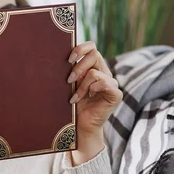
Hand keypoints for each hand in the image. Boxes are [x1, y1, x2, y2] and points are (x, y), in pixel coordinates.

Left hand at [67, 42, 122, 164]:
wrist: (80, 127)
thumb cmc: (73, 107)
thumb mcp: (70, 85)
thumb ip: (71, 71)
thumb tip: (58, 55)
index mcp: (93, 67)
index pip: (91, 47)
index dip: (81, 48)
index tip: (68, 59)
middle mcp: (104, 72)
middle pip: (94, 54)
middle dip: (78, 66)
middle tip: (69, 80)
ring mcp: (111, 83)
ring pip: (94, 72)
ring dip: (81, 85)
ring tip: (75, 97)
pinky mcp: (115, 94)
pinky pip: (105, 83)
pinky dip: (91, 89)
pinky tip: (86, 98)